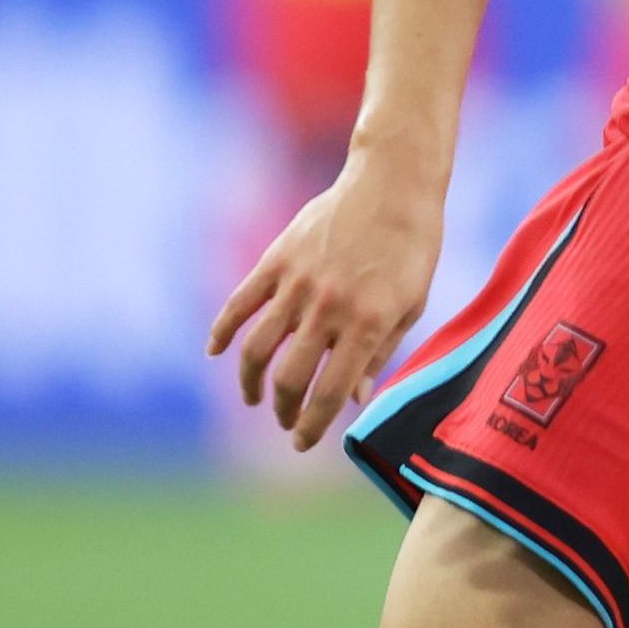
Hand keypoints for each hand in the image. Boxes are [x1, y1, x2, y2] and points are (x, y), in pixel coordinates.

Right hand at [208, 156, 443, 449]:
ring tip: (253, 398)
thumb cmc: (412, 248)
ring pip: (256, 348)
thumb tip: (354, 399)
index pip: (331, 392)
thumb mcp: (410, 304)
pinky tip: (216, 353)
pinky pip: (239, 304)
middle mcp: (329, 308)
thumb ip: (380, 352)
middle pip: (289, 378)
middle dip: (283, 410)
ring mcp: (298, 283)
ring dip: (249, 382)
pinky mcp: (276, 261)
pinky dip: (222, 332)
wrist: (392, 185)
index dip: (312, 425)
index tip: (301, 443)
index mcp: (369, 323)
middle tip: (284, 422)